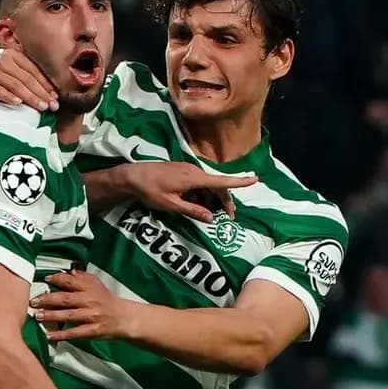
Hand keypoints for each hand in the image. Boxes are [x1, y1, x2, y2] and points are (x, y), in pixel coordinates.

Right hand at [0, 49, 58, 112]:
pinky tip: (18, 104)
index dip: (46, 84)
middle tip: (52, 105)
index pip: (34, 71)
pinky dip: (8, 97)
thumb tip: (48, 88)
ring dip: (30, 97)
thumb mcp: (10, 62)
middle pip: (27, 79)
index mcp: (14, 55)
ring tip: (41, 107)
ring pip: (15, 85)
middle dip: (41, 93)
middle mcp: (4, 60)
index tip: (55, 96)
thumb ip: (26, 71)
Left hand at [34, 270, 136, 342]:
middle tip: (33, 301)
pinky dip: (61, 335)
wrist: (123, 318)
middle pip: (66, 299)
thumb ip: (82, 278)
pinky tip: (49, 335)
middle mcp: (89, 301)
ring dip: (51, 316)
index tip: (45, 279)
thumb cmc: (107, 300)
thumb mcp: (97, 284)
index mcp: (89, 288)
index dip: (57, 279)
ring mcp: (91, 316)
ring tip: (38, 316)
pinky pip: (74, 332)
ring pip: (68, 315)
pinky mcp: (92, 330)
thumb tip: (68, 272)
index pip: (70, 281)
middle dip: (48, 300)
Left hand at [121, 161, 256, 222]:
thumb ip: (192, 211)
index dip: (239, 182)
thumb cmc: (150, 190)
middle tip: (229, 218)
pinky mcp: (182, 172)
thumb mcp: (171, 205)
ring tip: (210, 214)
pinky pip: (199, 183)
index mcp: (194, 178)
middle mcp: (194, 171)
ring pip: (208, 185)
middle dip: (225, 200)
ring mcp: (188, 170)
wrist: (132, 176)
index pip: (221, 181)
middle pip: (217, 185)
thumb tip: (211, 218)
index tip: (255, 180)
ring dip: (212, 199)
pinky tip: (196, 205)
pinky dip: (202, 194)